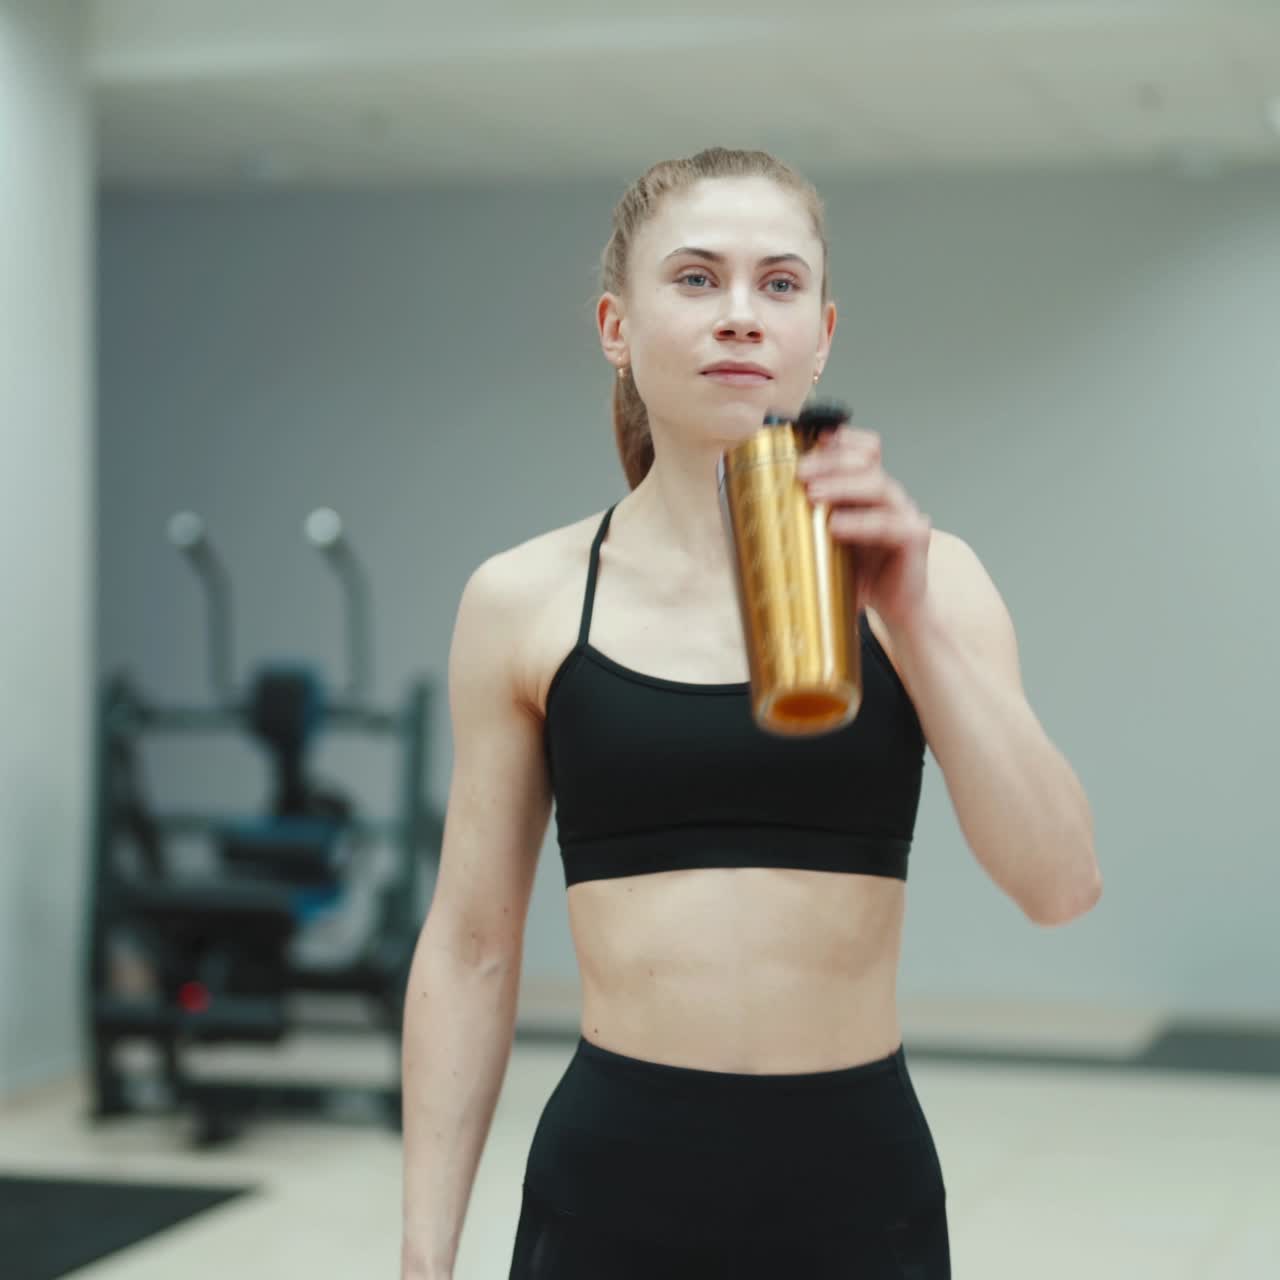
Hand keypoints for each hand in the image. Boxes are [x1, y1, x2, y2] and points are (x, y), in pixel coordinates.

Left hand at [795, 425, 932, 634]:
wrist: (897, 608)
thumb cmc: (860, 574)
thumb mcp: (826, 546)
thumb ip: (803, 527)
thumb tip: (748, 522)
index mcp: (868, 491)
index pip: (863, 449)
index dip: (840, 439)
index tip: (808, 439)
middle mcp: (889, 495)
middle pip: (866, 460)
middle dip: (830, 461)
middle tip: (800, 472)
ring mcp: (905, 513)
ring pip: (877, 485)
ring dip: (842, 485)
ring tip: (813, 494)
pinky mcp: (914, 537)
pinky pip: (888, 524)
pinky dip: (860, 523)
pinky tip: (836, 526)